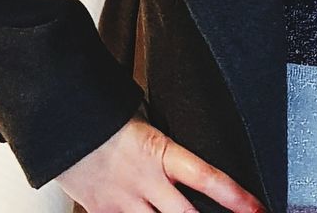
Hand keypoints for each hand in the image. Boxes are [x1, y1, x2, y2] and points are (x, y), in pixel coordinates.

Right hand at [54, 115, 265, 212]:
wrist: (58, 120)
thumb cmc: (101, 113)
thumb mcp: (143, 117)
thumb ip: (165, 141)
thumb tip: (185, 154)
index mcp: (159, 152)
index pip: (207, 178)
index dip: (236, 197)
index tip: (258, 209)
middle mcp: (144, 182)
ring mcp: (122, 202)